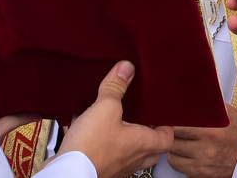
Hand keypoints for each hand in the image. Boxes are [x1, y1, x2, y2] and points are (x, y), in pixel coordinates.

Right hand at [58, 61, 173, 177]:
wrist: (68, 173)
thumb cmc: (91, 148)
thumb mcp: (105, 109)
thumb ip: (116, 87)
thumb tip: (125, 69)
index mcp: (144, 143)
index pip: (168, 137)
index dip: (167, 124)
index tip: (161, 112)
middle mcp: (134, 158)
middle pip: (151, 147)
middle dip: (147, 131)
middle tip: (141, 116)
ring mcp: (118, 165)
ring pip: (129, 151)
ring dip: (125, 137)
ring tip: (114, 119)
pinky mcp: (101, 167)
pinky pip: (108, 153)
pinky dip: (102, 141)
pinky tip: (87, 126)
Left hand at [167, 103, 236, 177]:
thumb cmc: (235, 131)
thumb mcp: (226, 113)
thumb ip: (207, 106)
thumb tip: (187, 97)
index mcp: (211, 131)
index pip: (178, 126)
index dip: (171, 120)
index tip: (169, 117)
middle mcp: (206, 149)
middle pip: (172, 139)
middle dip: (170, 132)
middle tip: (172, 127)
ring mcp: (203, 163)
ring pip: (171, 153)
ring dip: (173, 145)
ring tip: (181, 139)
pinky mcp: (200, 173)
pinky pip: (176, 164)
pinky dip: (176, 157)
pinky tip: (185, 151)